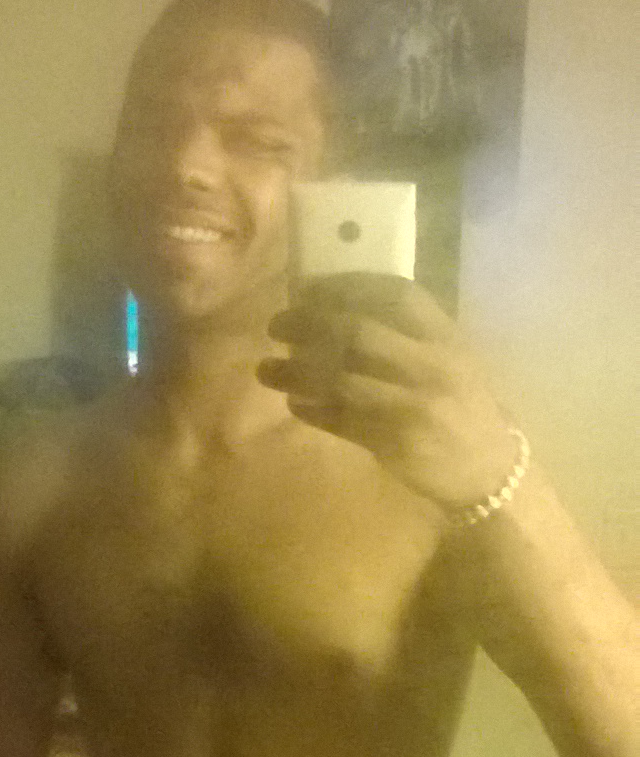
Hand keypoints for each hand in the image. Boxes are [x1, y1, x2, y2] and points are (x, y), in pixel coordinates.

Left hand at [257, 273, 520, 511]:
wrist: (491, 470)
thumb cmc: (464, 409)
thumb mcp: (452, 361)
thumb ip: (409, 336)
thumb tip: (340, 312)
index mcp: (446, 338)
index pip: (396, 295)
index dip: (348, 286)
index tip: (311, 287)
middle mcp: (431, 366)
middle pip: (358, 332)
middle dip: (308, 324)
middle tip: (276, 324)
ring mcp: (413, 405)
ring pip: (341, 379)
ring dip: (296, 372)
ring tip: (266, 368)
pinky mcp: (396, 442)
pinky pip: (342, 421)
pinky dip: (312, 410)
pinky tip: (293, 403)